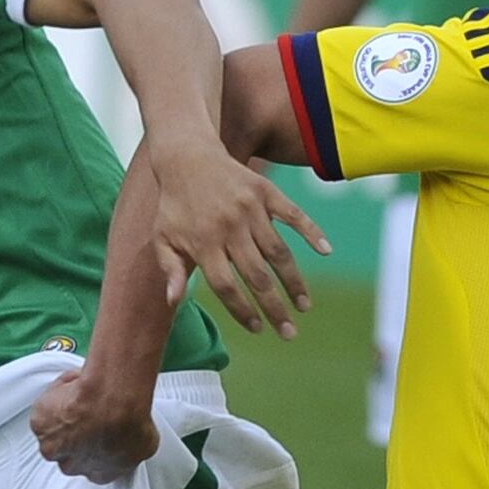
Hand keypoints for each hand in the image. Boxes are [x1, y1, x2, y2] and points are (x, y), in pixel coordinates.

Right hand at [31, 370, 158, 483]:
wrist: (113, 403)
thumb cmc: (129, 423)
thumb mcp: (147, 441)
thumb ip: (134, 446)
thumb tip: (136, 438)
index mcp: (100, 474)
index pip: (95, 469)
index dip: (98, 449)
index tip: (103, 433)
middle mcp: (73, 465)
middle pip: (70, 453)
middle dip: (78, 434)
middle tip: (91, 412)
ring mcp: (53, 446)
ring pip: (54, 433)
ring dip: (64, 417)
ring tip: (81, 397)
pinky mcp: (40, 425)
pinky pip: (45, 410)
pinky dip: (55, 397)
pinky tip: (72, 388)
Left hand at [147, 140, 331, 337]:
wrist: (187, 155)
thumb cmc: (174, 204)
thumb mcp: (162, 238)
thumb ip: (169, 270)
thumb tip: (172, 303)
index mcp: (203, 243)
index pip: (226, 286)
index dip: (242, 310)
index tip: (257, 329)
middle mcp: (229, 228)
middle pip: (257, 277)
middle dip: (275, 308)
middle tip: (289, 333)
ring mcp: (250, 209)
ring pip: (278, 253)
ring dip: (294, 282)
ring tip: (304, 306)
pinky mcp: (265, 192)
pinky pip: (293, 214)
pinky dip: (311, 231)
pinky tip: (326, 251)